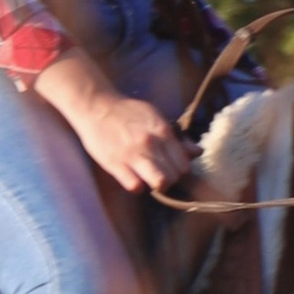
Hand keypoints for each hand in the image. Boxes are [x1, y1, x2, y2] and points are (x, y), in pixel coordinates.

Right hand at [34, 51, 192, 191]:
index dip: (179, 170)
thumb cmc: (127, 112)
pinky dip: (137, 186)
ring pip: (159, 183)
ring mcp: (133, 155)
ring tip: (148, 177)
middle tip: (159, 172)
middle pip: (174, 176)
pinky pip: (135, 186)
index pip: (184, 164)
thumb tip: (197, 152)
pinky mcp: (115, 164)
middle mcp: (150, 143)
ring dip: (156, 184)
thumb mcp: (155, 117)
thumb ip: (176, 137)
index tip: (171, 167)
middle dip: (169, 178)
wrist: (96, 106)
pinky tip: (133, 177)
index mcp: (162, 131)